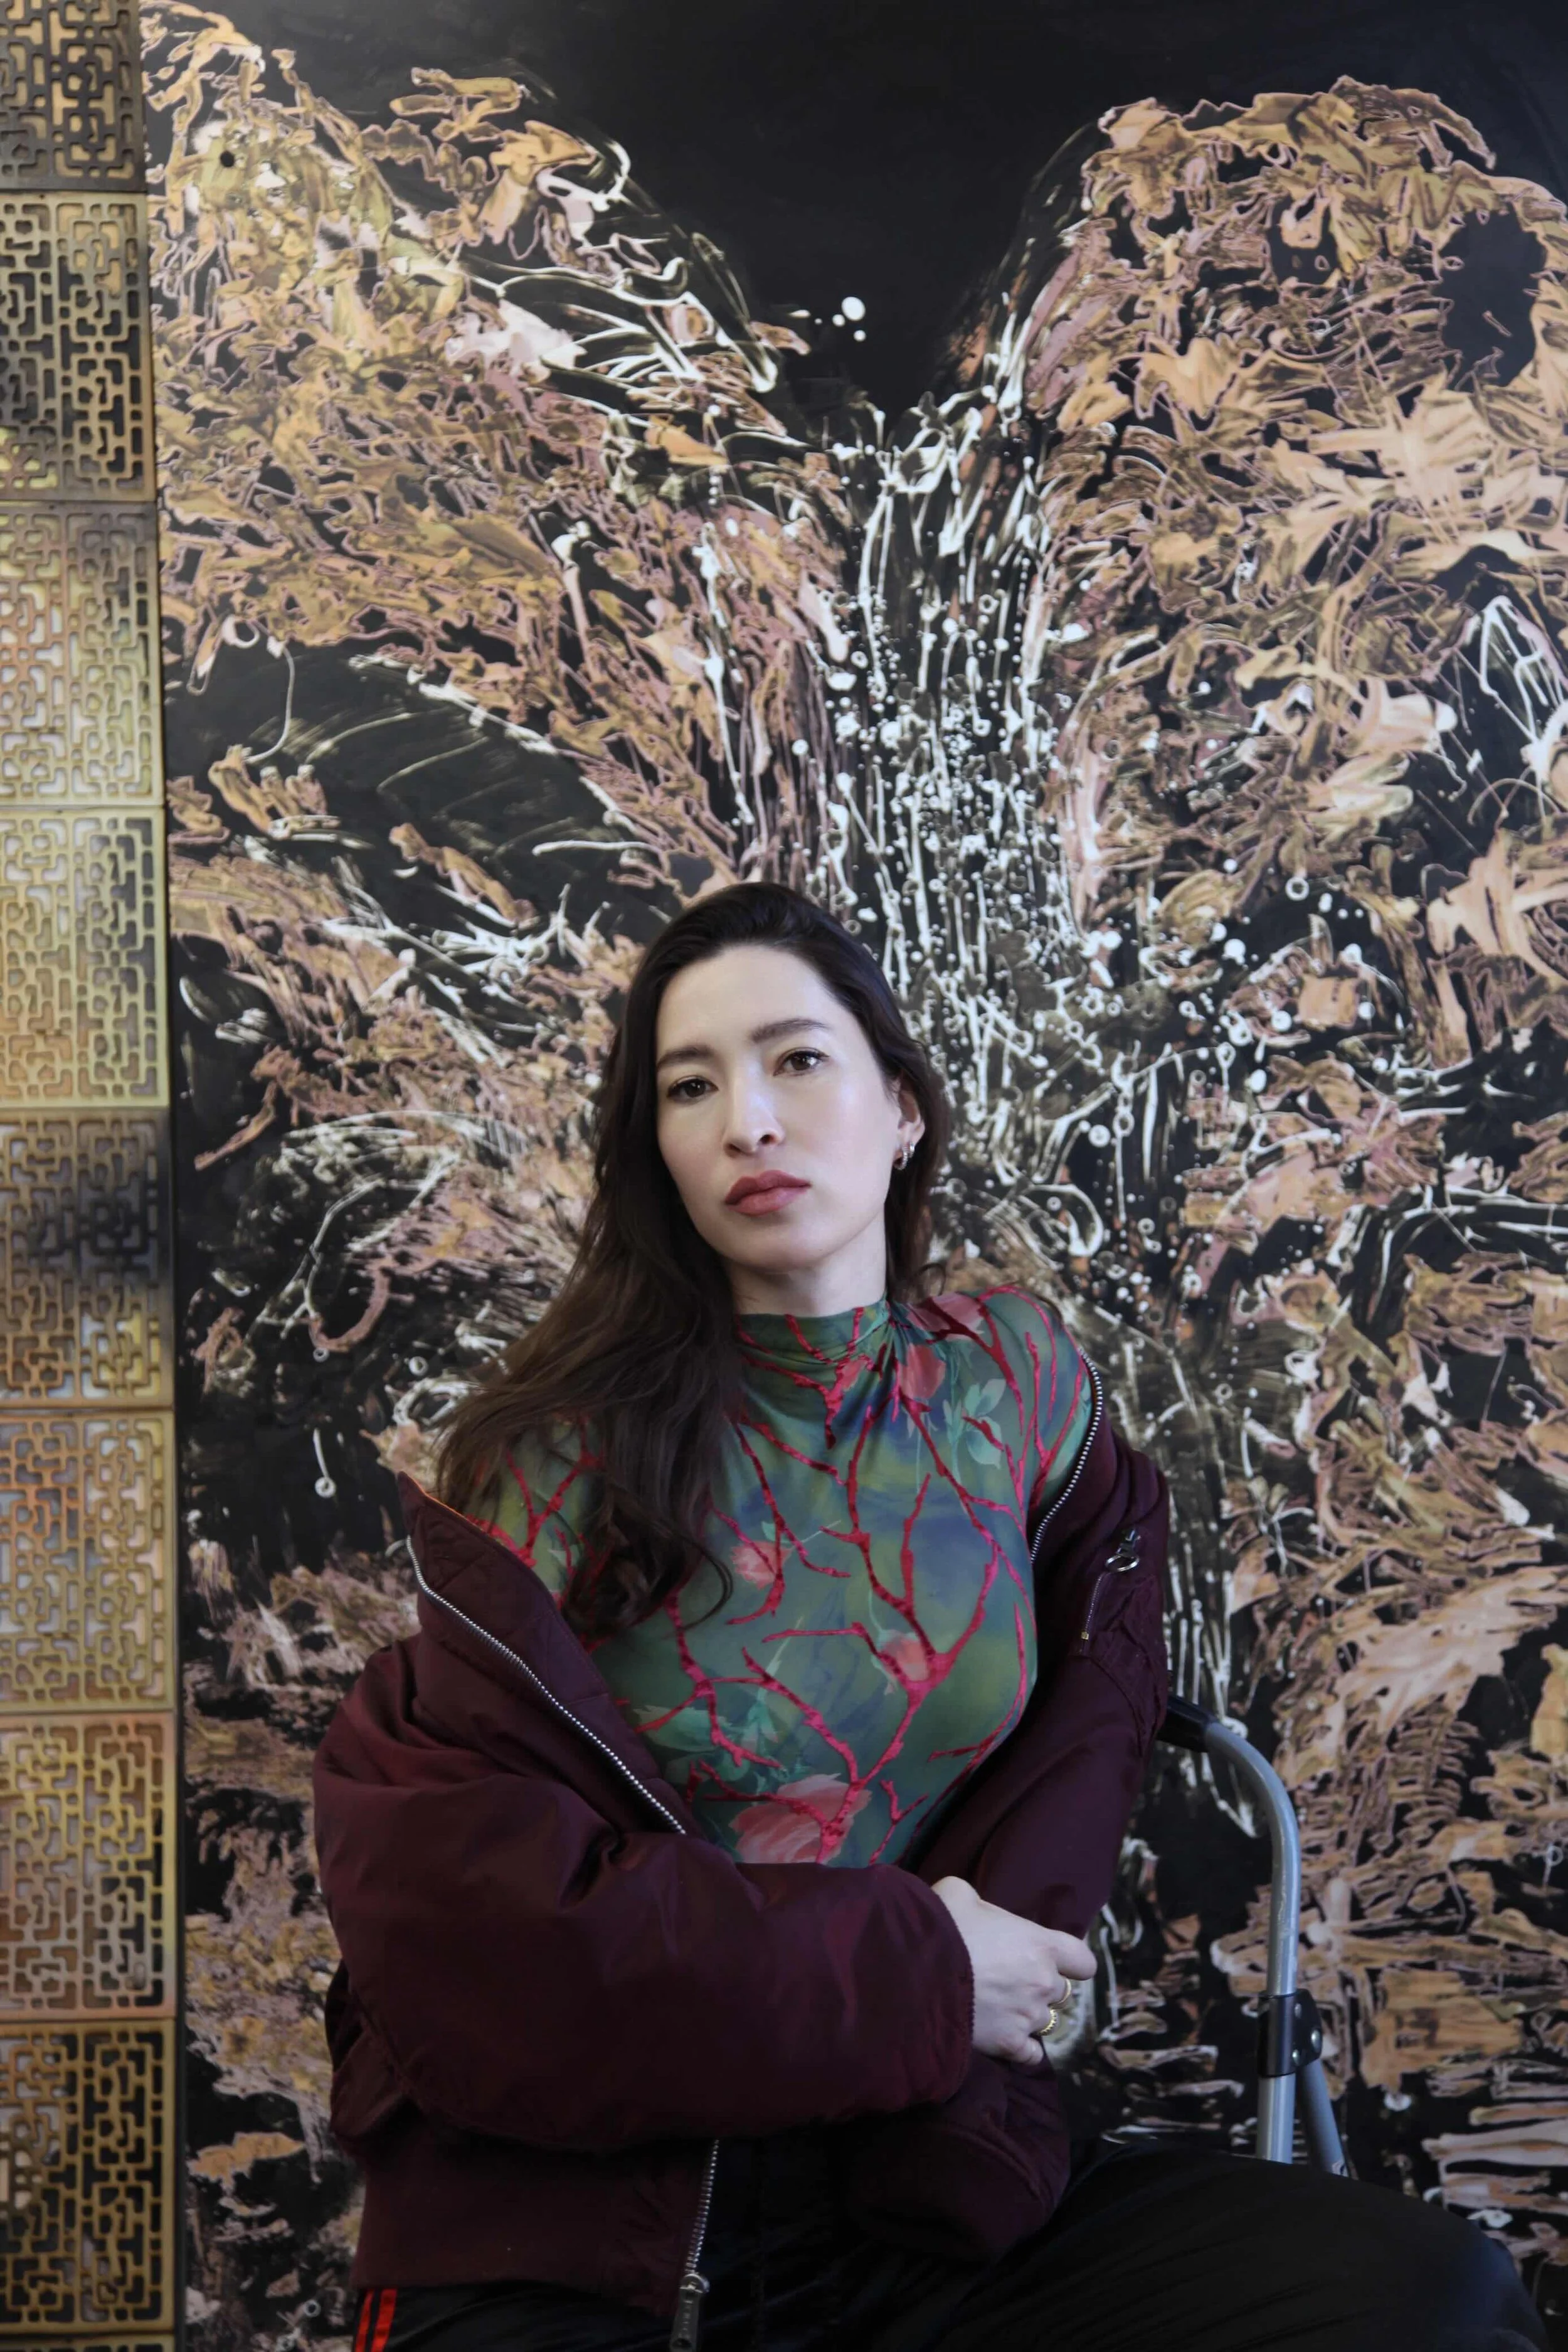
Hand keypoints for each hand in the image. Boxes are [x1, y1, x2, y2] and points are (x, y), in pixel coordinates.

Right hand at [930, 1875, 1095, 2066]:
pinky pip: (1030, 2055)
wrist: (915, 1971)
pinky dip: (1023, 2050)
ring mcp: (1028, 2017)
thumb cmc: (942, 1925)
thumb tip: (972, 1906)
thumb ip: (978, 1901)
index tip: (1056, 1962)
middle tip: (1013, 1982)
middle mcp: (1043, 1983)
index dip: (1073, 1963)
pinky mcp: (1009, 2043)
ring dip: (1029, 2016)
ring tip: (1004, 2010)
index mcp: (1041, 1945)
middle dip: (1042, 1987)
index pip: (1083, 1961)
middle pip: (1062, 1992)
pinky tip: (1008, 2041)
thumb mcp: (959, 1893)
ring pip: (1046, 2022)